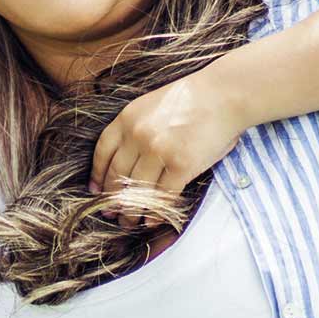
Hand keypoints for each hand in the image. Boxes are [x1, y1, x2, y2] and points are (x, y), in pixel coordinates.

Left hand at [92, 73, 250, 227]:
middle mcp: (138, 135)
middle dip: (111, 198)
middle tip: (110, 213)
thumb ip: (134, 130)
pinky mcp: (181, 164)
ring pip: (136, 189)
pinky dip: (155, 212)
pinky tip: (151, 221)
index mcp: (127, 118)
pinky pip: (162, 195)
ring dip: (130, 211)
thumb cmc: (191, 101)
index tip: (95, 190)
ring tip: (128, 222)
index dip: (97, 175)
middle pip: (116, 175)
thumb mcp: (150, 106)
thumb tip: (126, 164)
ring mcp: (158, 150)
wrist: (224, 95)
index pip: (102, 152)